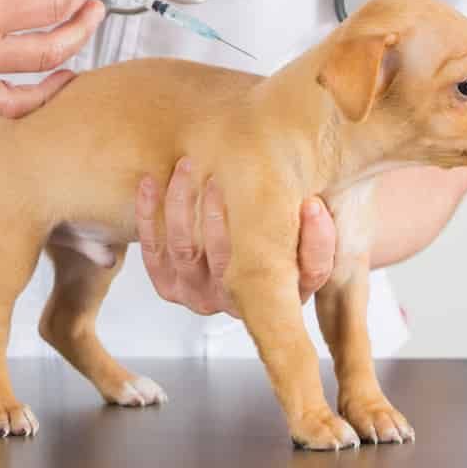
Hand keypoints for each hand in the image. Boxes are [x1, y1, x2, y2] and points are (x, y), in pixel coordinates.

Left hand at [135, 158, 335, 316]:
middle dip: (221, 213)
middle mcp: (233, 301)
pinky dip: (149, 214)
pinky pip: (152, 250)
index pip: (299, 273)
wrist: (236, 254)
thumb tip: (313, 206)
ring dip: (181, 204)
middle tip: (220, 177)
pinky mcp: (167, 285)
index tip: (310, 204)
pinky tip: (151, 182)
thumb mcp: (306, 243)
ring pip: (183, 248)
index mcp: (275, 297)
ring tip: (187, 166)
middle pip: (226, 258)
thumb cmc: (276, 243)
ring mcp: (195, 295)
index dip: (311, 241)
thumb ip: (318, 232)